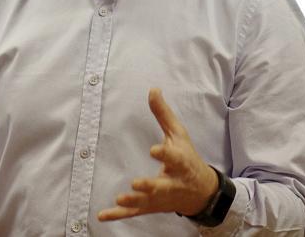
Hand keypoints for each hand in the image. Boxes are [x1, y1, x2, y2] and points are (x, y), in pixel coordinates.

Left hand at [98, 88, 217, 221]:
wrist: (201, 192)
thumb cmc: (188, 158)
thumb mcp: (179, 135)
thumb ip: (163, 114)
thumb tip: (152, 89)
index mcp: (181, 162)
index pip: (174, 158)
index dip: (165, 154)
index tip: (154, 150)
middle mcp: (172, 183)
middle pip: (161, 186)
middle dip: (149, 186)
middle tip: (137, 183)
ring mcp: (161, 197)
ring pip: (147, 202)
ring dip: (134, 201)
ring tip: (120, 199)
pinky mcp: (151, 206)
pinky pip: (134, 212)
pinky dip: (118, 215)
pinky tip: (103, 215)